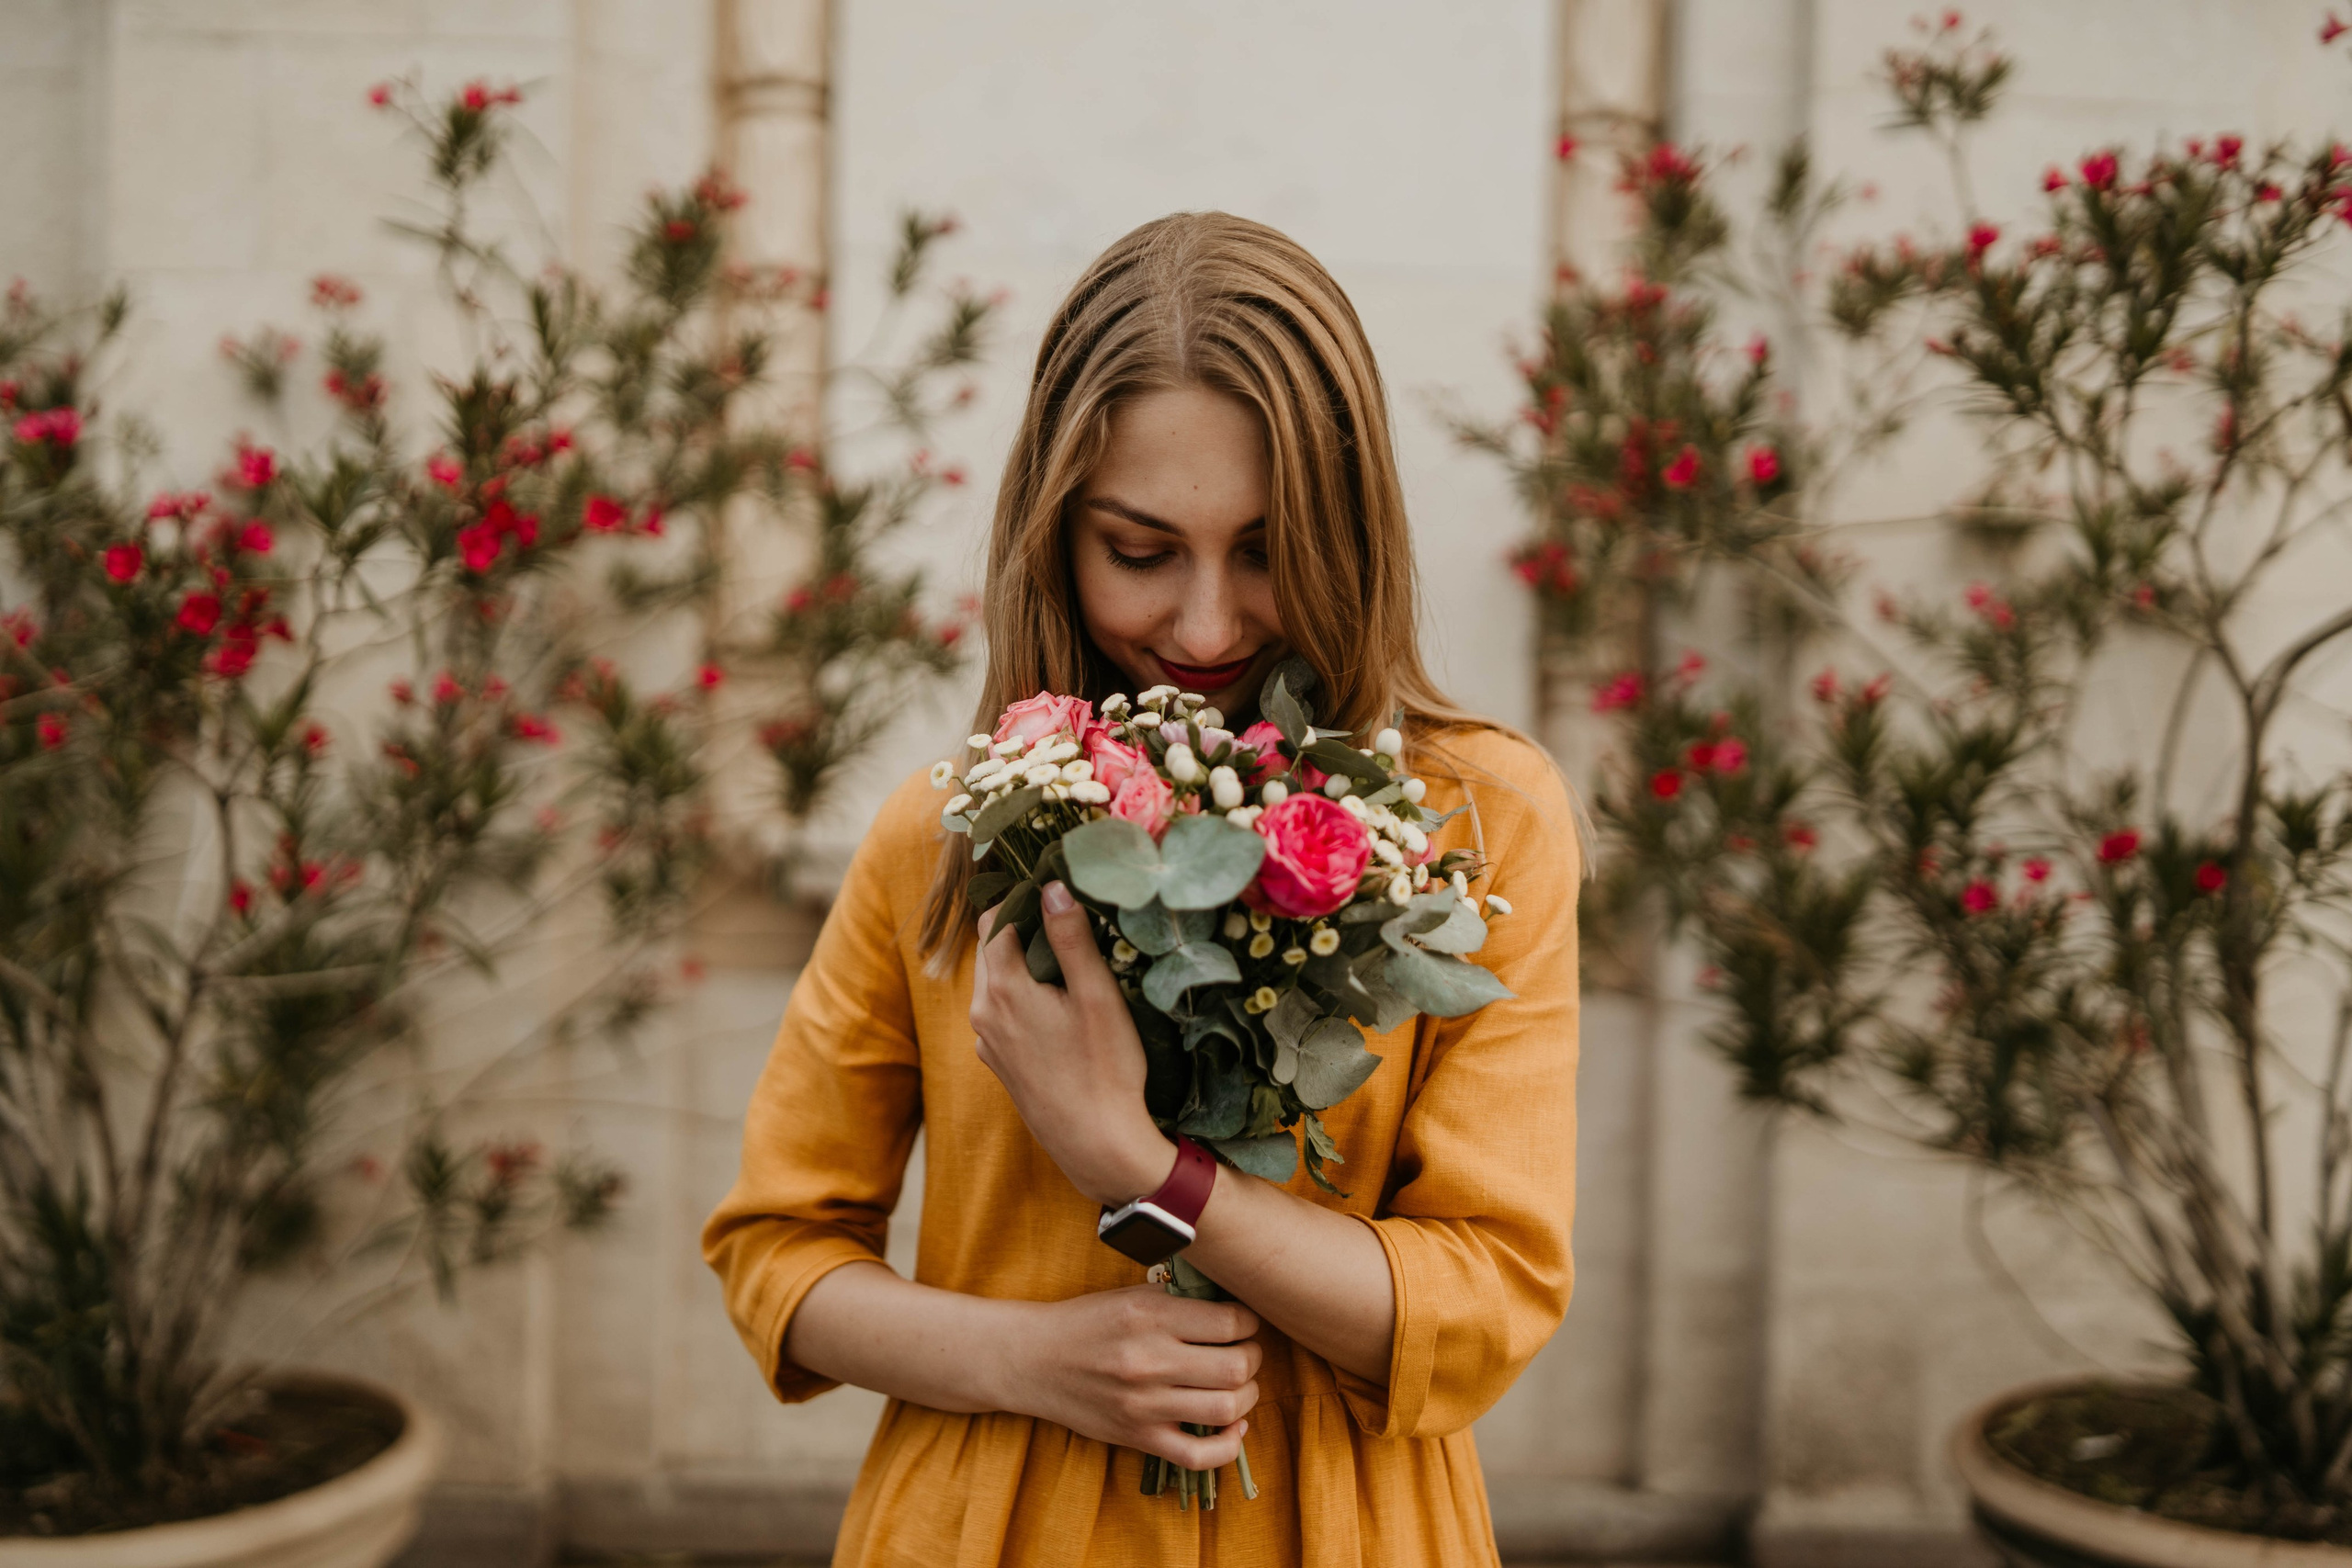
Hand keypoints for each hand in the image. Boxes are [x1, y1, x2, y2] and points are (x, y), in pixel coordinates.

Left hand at [970, 882, 1172, 1205]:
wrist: (1097, 1145)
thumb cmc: (1104, 1069)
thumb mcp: (1096, 996)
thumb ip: (1071, 938)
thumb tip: (1051, 886)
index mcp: (1002, 988)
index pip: (995, 920)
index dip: (1023, 901)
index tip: (1056, 895)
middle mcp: (983, 1013)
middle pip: (992, 950)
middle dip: (1022, 930)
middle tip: (1066, 924)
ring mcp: (987, 1042)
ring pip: (995, 983)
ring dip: (1022, 965)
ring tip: (1066, 964)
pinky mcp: (999, 1065)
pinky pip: (1001, 1014)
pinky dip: (1021, 998)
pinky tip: (1057, 1009)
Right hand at [1001, 1285, 1261, 1467]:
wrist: (1032, 1360)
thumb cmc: (1086, 1322)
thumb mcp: (1132, 1295)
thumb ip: (1180, 1302)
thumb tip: (1238, 1308)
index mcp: (1149, 1315)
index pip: (1231, 1322)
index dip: (1250, 1322)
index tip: (1244, 1324)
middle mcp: (1149, 1360)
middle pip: (1237, 1367)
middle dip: (1253, 1358)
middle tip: (1245, 1352)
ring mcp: (1143, 1404)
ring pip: (1226, 1409)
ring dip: (1247, 1397)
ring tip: (1238, 1386)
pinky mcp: (1137, 1437)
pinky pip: (1198, 1456)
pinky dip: (1228, 1446)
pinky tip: (1233, 1427)